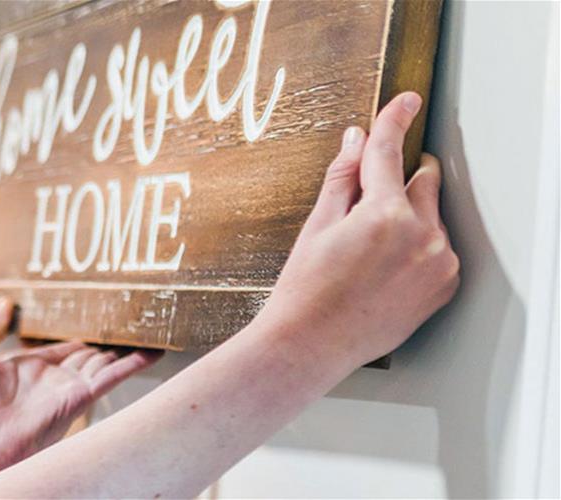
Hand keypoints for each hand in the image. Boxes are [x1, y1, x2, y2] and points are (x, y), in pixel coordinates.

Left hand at [0, 291, 158, 484]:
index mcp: (29, 368)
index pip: (60, 349)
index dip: (76, 338)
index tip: (93, 325)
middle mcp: (53, 379)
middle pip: (87, 355)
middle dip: (105, 342)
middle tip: (129, 323)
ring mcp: (69, 388)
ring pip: (103, 363)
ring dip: (124, 350)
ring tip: (150, 332)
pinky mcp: (80, 397)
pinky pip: (111, 377)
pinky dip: (133, 365)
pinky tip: (152, 353)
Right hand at [255, 92, 457, 366]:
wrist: (312, 345)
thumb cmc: (305, 289)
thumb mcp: (316, 226)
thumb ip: (343, 179)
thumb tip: (357, 142)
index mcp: (383, 214)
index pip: (390, 152)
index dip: (395, 120)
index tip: (407, 101)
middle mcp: (421, 234)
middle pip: (422, 181)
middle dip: (398, 182)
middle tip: (365, 207)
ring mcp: (439, 261)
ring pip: (430, 216)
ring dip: (407, 219)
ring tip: (368, 254)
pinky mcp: (446, 284)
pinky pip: (438, 248)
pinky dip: (417, 248)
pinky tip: (383, 270)